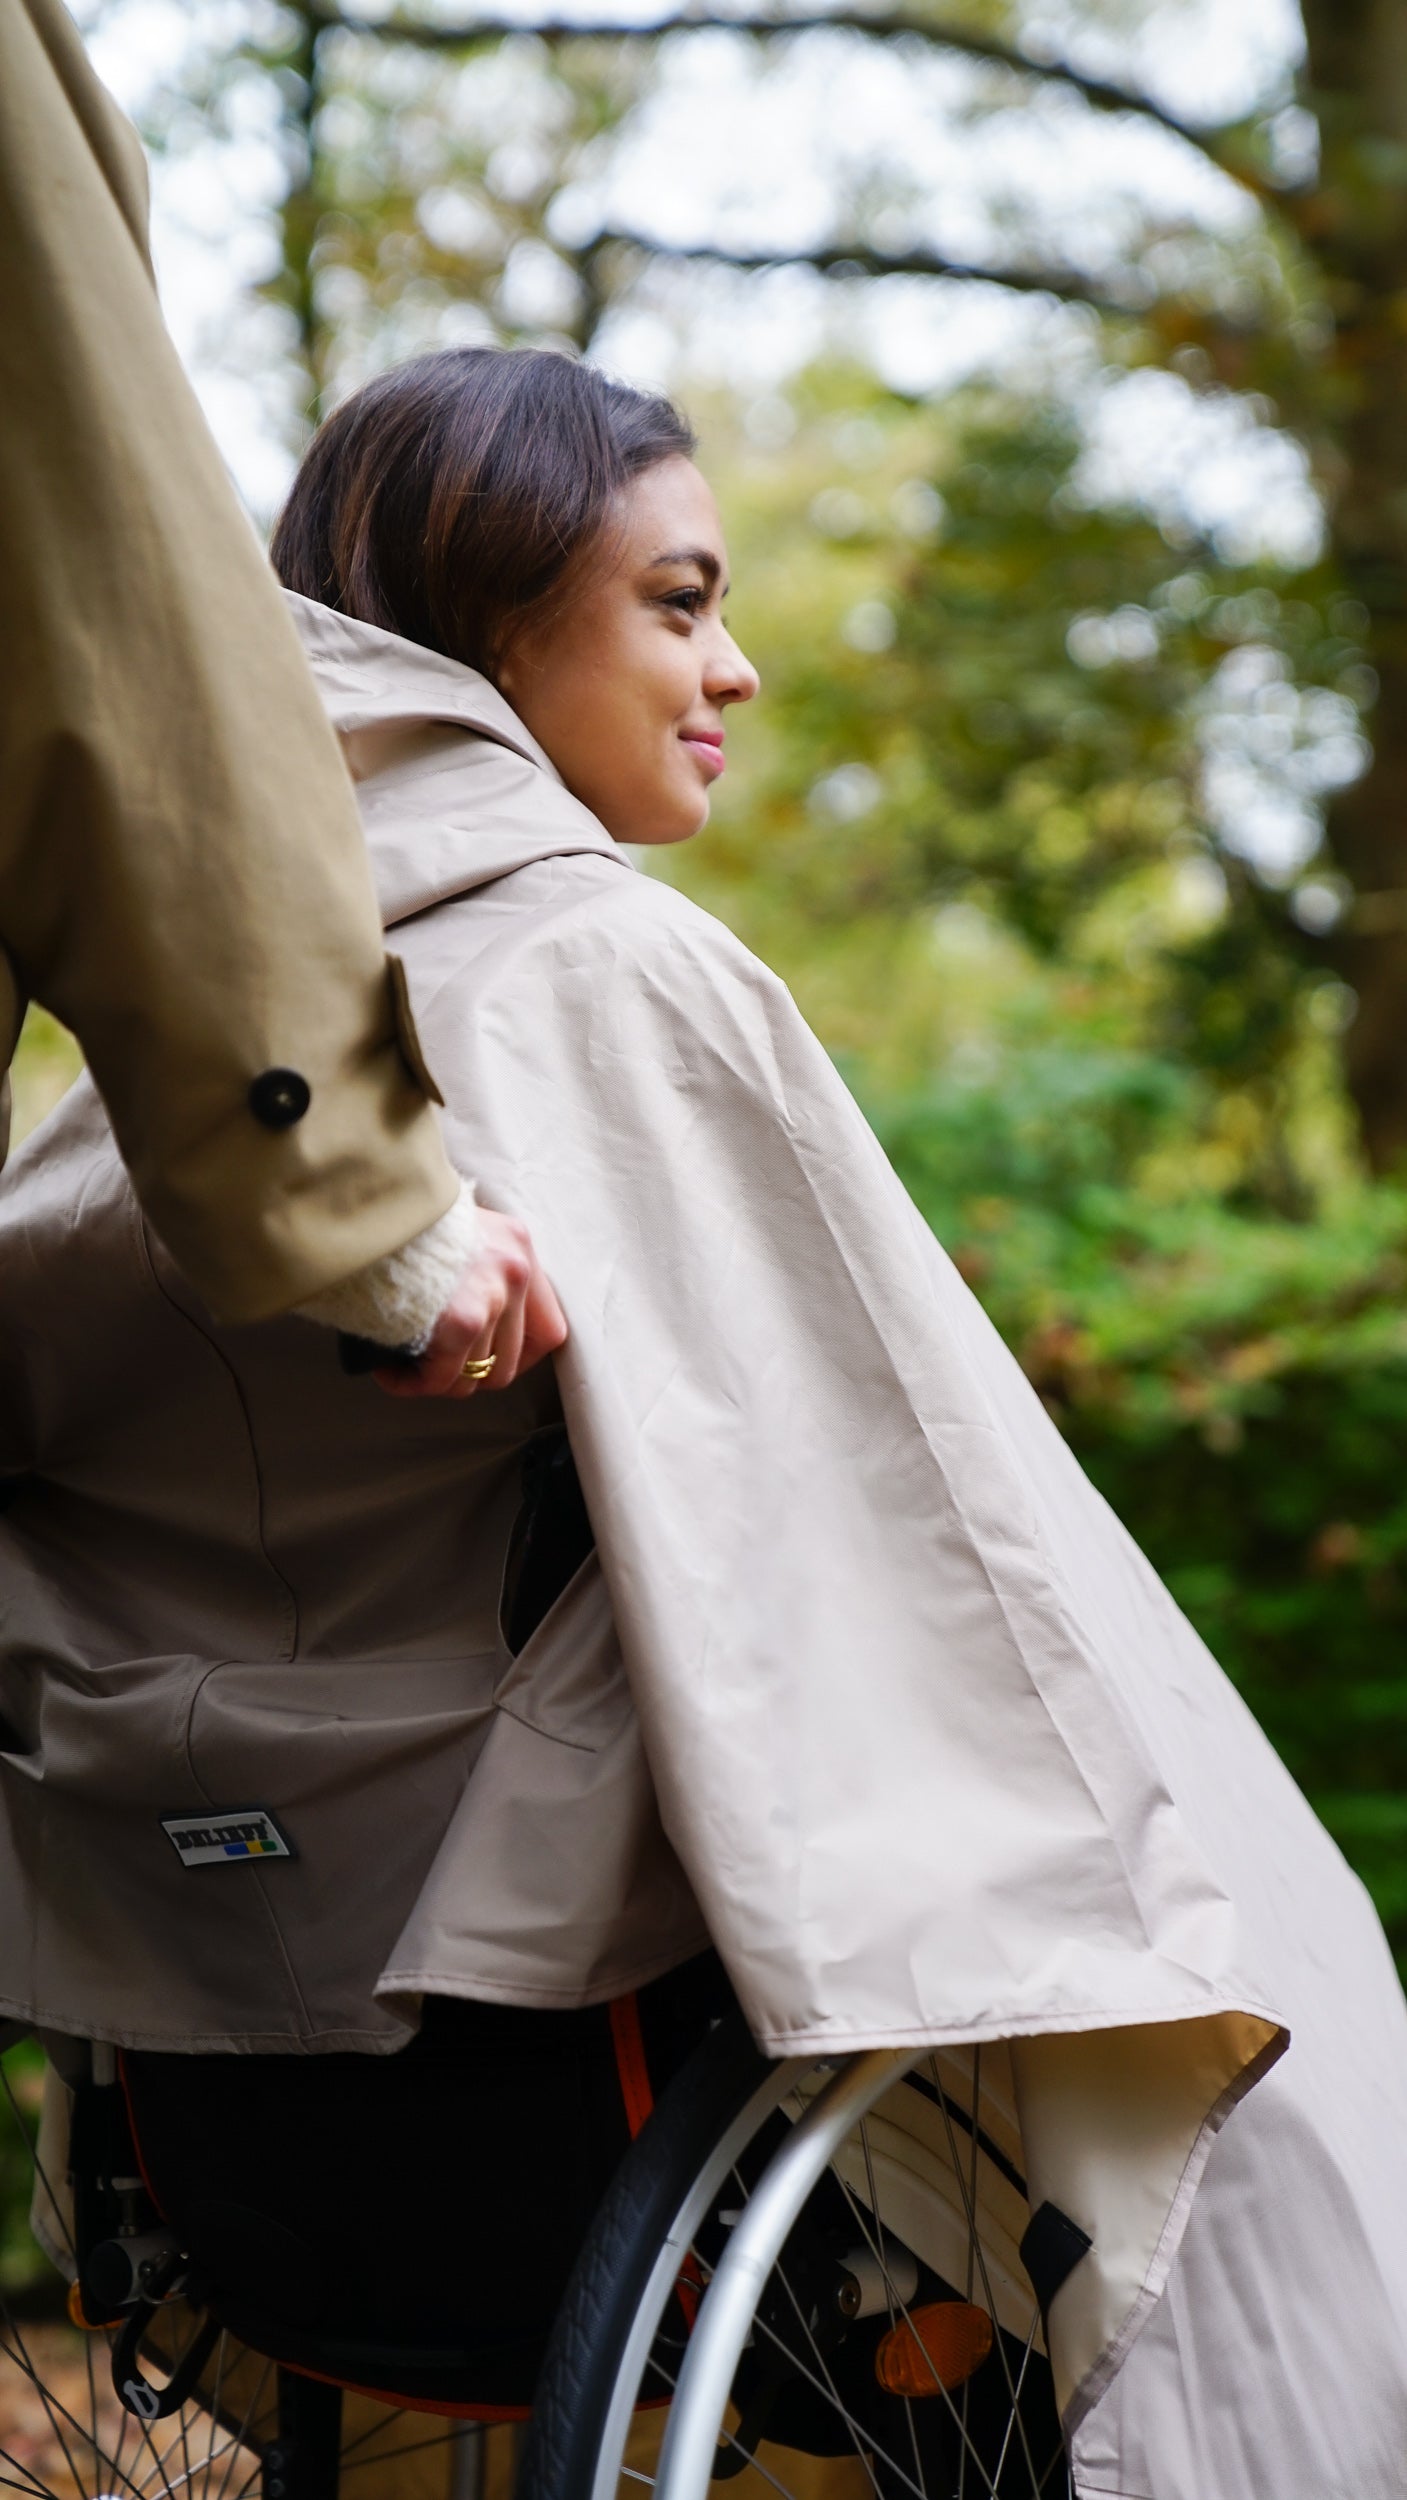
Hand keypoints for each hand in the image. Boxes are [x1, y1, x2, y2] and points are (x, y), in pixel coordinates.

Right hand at [373, 1208, 567, 1399]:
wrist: (367, 1204)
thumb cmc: (398, 1220)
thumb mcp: (456, 1231)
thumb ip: (478, 1270)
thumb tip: (472, 1331)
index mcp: (517, 1246)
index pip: (548, 1329)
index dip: (517, 1359)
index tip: (483, 1363)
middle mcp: (515, 1271)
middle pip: (507, 1362)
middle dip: (466, 1376)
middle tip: (432, 1369)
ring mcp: (493, 1297)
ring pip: (471, 1376)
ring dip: (434, 1380)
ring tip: (402, 1366)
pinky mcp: (464, 1321)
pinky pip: (440, 1378)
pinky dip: (411, 1384)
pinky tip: (388, 1372)